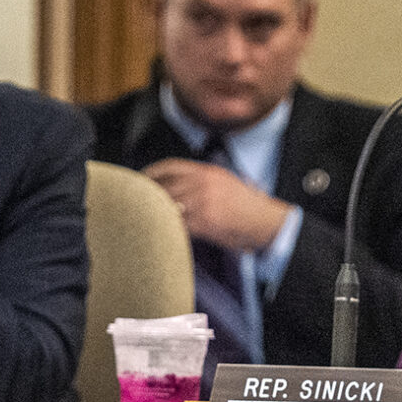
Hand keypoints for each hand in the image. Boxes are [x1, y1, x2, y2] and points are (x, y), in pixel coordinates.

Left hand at [145, 158, 295, 254]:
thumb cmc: (248, 208)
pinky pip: (178, 224)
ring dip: (154, 215)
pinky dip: (167, 230)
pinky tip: (161, 235)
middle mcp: (203, 182)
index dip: (152, 173)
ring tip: (144, 221)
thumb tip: (181, 189)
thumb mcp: (227, 184)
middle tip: (134, 205)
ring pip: (167, 205)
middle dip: (148, 196)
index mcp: (208, 172)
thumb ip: (204, 182)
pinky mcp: (205, 221)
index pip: (171, 166)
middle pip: (164, 185)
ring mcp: (203, 201)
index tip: (139, 181)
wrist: (266, 223)